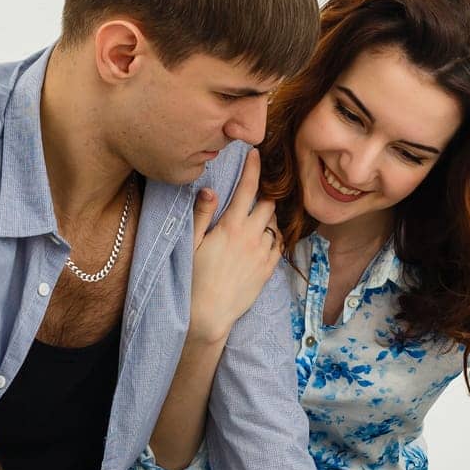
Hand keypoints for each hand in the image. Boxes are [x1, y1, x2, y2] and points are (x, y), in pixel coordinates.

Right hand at [189, 149, 281, 346]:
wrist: (209, 314)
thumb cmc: (194, 278)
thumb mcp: (191, 245)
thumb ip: (202, 215)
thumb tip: (210, 190)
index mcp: (231, 226)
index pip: (247, 188)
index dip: (253, 168)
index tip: (255, 154)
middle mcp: (251, 237)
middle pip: (268, 204)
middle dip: (263, 195)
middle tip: (253, 196)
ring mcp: (262, 254)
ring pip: (275, 224)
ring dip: (267, 218)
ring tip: (255, 221)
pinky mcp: (268, 270)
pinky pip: (279, 246)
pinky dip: (273, 238)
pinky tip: (261, 240)